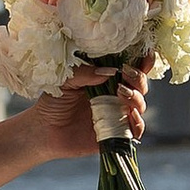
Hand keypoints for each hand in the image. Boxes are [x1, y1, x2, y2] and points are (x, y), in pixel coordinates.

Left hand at [24, 59, 149, 161]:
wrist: (44, 130)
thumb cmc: (53, 102)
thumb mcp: (65, 80)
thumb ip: (84, 73)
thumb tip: (110, 71)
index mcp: (107, 80)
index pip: (130, 69)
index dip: (142, 62)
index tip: (144, 55)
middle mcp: (116, 96)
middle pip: (140, 86)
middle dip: (138, 79)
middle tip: (125, 75)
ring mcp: (117, 115)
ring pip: (140, 105)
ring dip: (136, 97)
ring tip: (120, 93)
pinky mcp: (116, 133)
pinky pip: (136, 130)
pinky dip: (138, 123)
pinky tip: (129, 116)